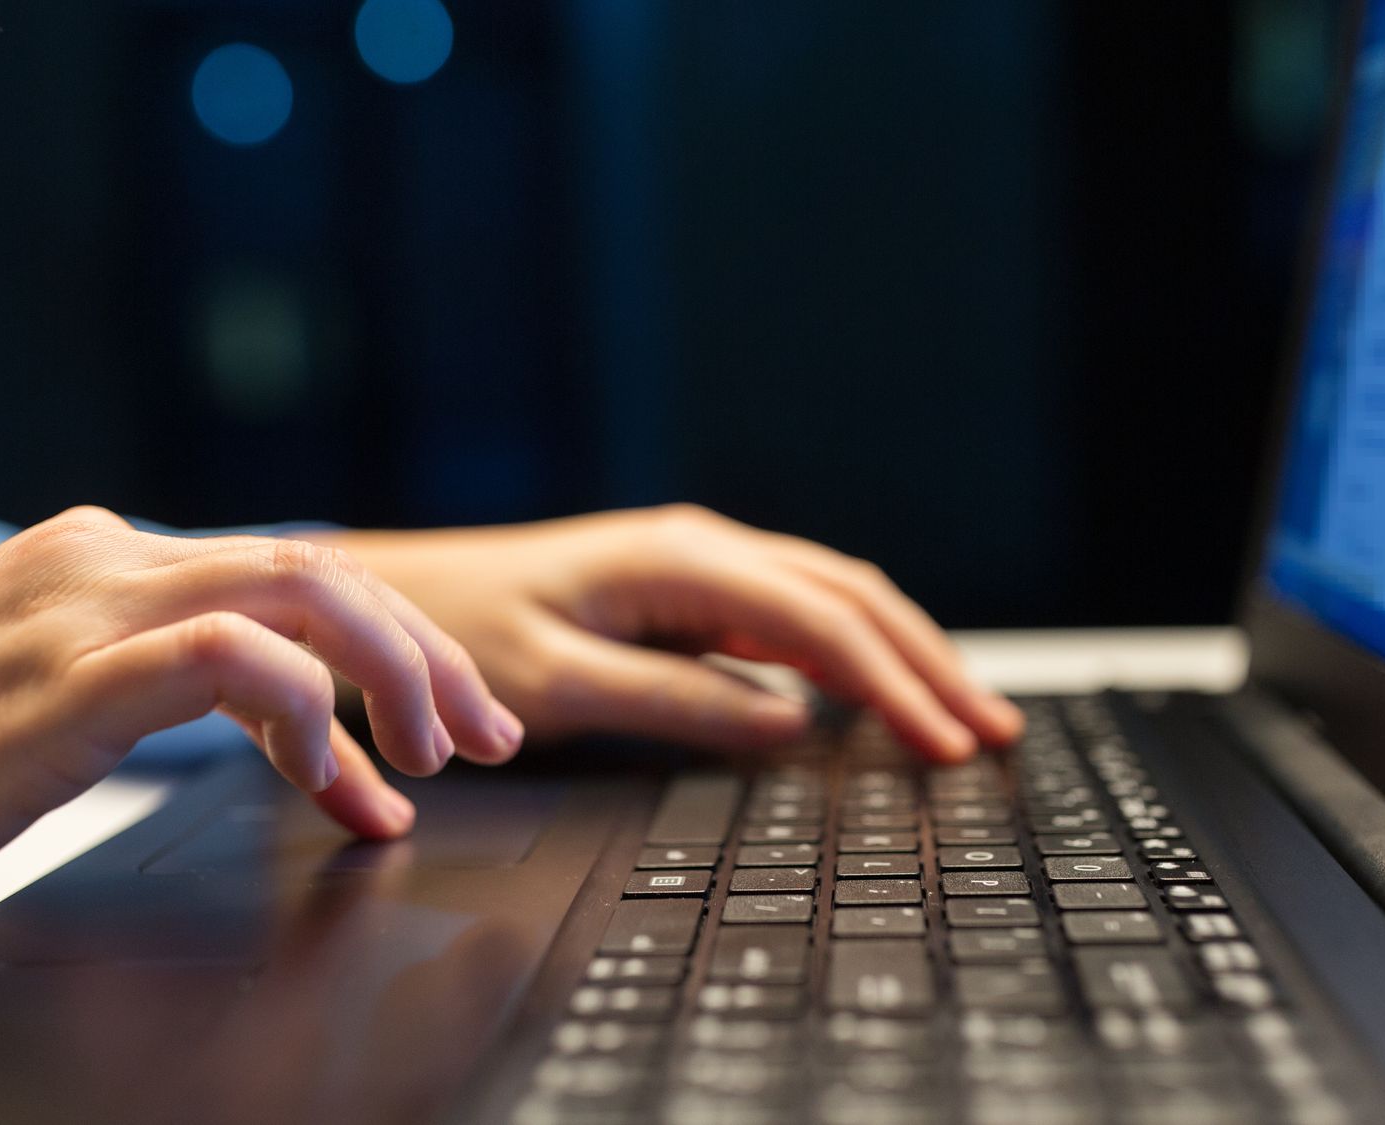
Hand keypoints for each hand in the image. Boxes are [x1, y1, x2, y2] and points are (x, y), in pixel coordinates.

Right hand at [0, 507, 518, 941]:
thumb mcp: (58, 720)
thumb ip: (180, 701)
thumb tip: (316, 750)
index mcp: (101, 561)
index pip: (296, 578)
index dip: (399, 649)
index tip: (454, 728)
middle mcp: (99, 560)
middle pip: (327, 572)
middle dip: (431, 656)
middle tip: (492, 738)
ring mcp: (75, 610)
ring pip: (304, 592)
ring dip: (400, 674)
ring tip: (437, 760)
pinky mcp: (54, 685)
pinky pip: (228, 660)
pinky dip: (310, 712)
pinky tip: (330, 773)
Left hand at [327, 504, 1021, 760]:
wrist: (392, 598)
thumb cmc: (455, 640)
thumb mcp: (559, 686)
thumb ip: (681, 703)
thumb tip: (790, 726)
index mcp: (682, 561)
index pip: (822, 622)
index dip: (896, 685)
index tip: (947, 743)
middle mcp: (704, 549)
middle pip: (852, 598)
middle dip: (929, 664)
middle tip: (992, 731)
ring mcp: (700, 567)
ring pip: (834, 602)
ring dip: (902, 656)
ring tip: (963, 715)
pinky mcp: (688, 594)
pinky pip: (794, 618)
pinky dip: (853, 656)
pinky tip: (881, 693)